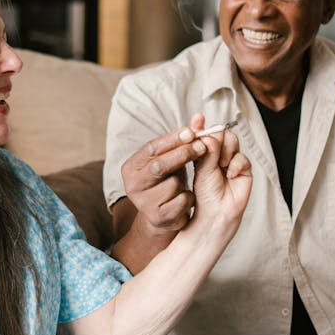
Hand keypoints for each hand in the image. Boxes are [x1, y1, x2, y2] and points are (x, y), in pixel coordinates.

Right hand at [119, 113, 208, 234]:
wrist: (163, 216)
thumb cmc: (168, 181)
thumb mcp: (172, 159)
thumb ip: (184, 140)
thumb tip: (201, 118)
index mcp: (131, 167)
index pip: (151, 148)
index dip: (172, 139)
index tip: (192, 132)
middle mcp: (132, 184)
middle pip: (159, 165)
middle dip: (183, 153)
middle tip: (202, 146)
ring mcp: (143, 203)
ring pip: (172, 184)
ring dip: (185, 181)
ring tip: (185, 183)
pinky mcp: (157, 217)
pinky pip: (181, 201)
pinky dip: (189, 197)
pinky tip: (187, 198)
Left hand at [189, 125, 251, 230]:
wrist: (215, 212)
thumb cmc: (204, 193)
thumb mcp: (201, 168)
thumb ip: (207, 150)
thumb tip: (211, 133)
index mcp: (204, 152)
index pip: (205, 133)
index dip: (201, 125)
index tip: (197, 118)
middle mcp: (218, 154)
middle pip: (221, 132)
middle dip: (216, 138)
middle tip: (211, 149)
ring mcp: (232, 160)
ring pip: (232, 141)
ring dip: (226, 150)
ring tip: (220, 165)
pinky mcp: (244, 169)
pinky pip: (242, 157)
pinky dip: (235, 164)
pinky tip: (230, 174)